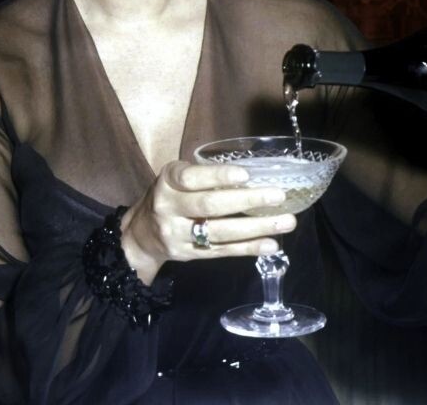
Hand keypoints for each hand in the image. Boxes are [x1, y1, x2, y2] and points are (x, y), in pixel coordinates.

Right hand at [119, 160, 296, 283]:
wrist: (140, 234)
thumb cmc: (167, 196)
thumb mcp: (174, 178)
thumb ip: (203, 175)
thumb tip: (252, 171)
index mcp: (167, 182)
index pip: (192, 178)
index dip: (219, 176)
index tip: (246, 174)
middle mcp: (169, 208)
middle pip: (210, 206)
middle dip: (247, 201)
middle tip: (278, 195)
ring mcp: (179, 235)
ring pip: (220, 232)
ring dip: (256, 228)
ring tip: (286, 222)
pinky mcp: (190, 255)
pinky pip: (223, 251)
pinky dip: (249, 248)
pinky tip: (271, 244)